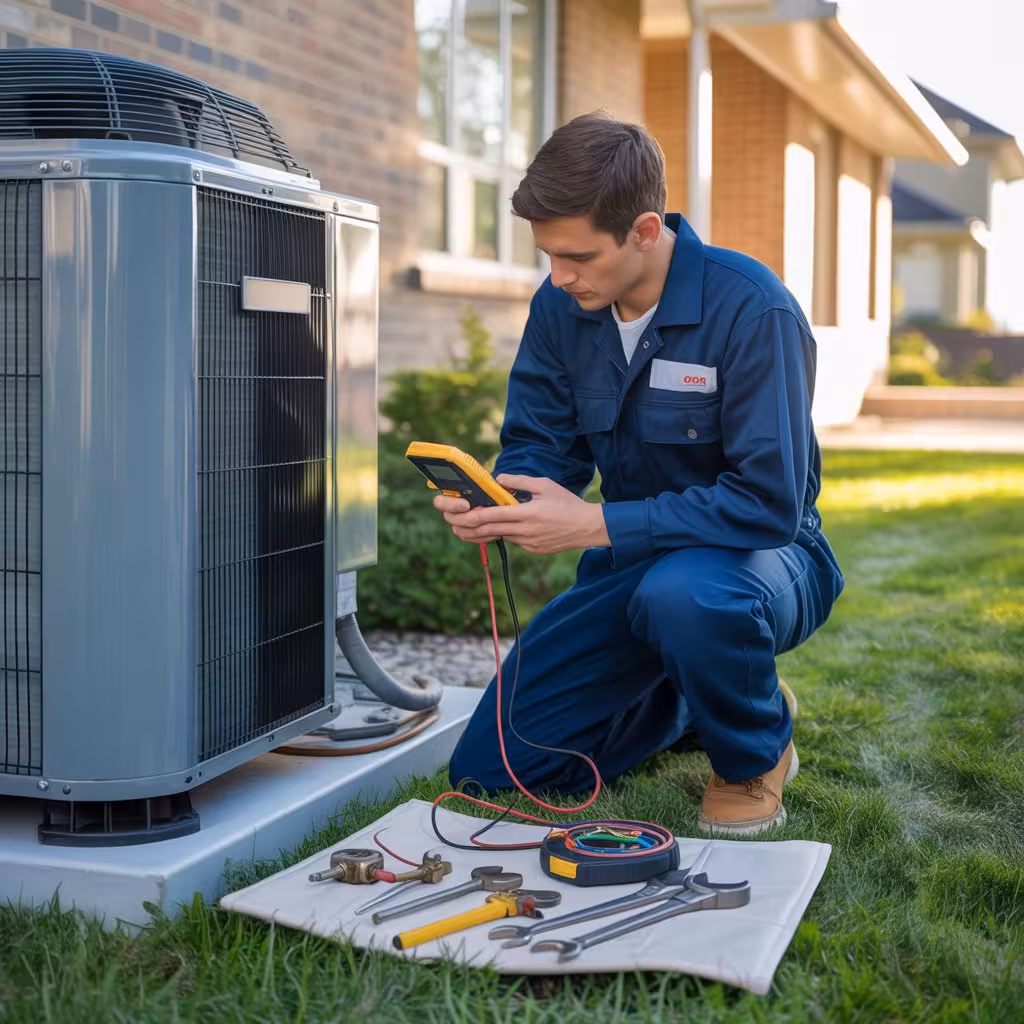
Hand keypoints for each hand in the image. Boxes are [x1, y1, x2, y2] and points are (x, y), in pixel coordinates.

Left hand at [432, 475, 609, 554]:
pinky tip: (492, 530)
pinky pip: (512, 541)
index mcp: (526, 514)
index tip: (456, 513)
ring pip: (498, 537)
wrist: (588, 528)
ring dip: (480, 534)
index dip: (470, 516)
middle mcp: (524, 531)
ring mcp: (528, 543)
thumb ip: (519, 482)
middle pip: (488, 531)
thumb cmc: (567, 503)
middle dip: (467, 527)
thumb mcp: (544, 485)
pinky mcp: (532, 549)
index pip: (491, 517)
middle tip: (452, 523)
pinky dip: (501, 535)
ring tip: (462, 529)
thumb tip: (497, 480)